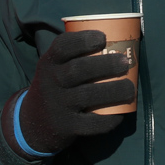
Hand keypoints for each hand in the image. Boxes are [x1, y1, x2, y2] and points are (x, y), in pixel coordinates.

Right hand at [5, 30, 134, 154]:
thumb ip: (76, 55)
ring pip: (87, 96)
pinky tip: (121, 113)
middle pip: (78, 70)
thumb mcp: (55, 67)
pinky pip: (90, 123)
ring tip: (130, 88)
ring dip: (113, 91)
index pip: (62, 46)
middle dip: (105, 64)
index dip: (83, 40)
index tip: (103, 37)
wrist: (34, 123)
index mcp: (49, 62)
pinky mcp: (66, 127)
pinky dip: (107, 119)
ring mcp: (58, 106)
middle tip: (125, 62)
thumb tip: (119, 37)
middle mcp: (51, 82)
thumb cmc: (56, 86)